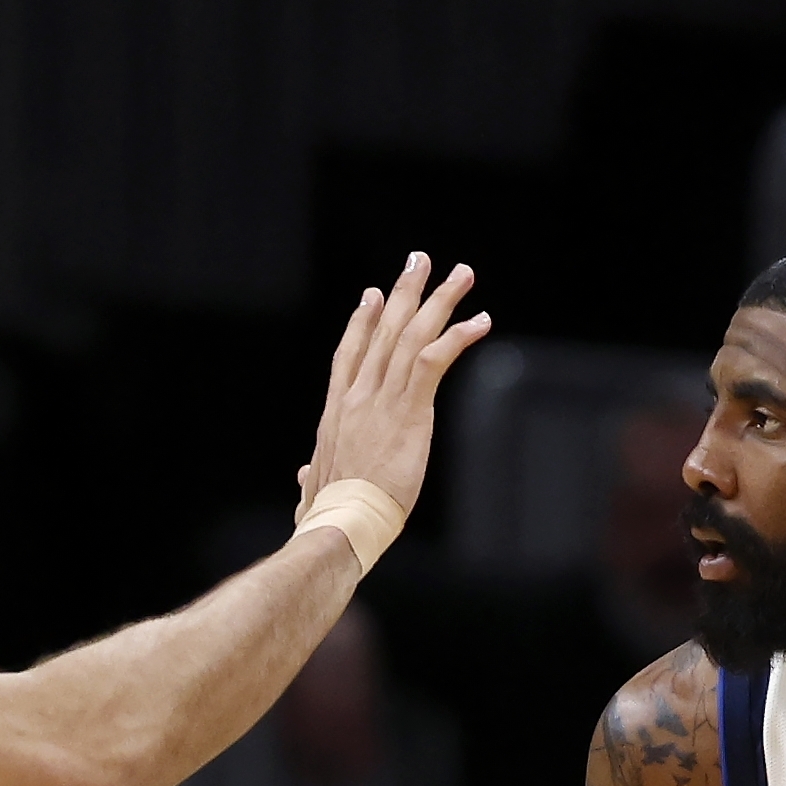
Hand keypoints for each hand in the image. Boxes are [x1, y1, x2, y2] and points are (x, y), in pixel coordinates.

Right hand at [293, 254, 490, 527]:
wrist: (341, 524)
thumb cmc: (327, 517)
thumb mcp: (312, 491)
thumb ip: (311, 477)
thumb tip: (303, 477)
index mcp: (336, 413)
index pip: (349, 355)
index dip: (362, 322)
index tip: (373, 294)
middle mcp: (358, 396)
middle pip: (384, 330)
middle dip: (405, 292)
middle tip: (420, 261)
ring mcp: (383, 400)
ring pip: (413, 335)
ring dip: (441, 300)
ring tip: (462, 274)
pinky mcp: (410, 411)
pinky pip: (436, 360)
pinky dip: (459, 336)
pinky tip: (482, 321)